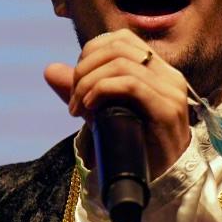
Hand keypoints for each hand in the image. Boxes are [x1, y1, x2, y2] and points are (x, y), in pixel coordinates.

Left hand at [43, 31, 192, 178]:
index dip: (91, 53)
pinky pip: (130, 84)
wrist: (159, 181)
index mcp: (157, 69)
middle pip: (118, 47)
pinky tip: (90, 108)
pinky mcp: (168, 109)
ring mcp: (171, 90)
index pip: (121, 39)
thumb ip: (80, 89)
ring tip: (78, 107)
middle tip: (72, 97)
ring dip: (89, 83)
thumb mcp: (102, 112)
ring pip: (121, 64)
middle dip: (85, 68)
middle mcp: (168, 74)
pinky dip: (102, 90)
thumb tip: (50, 69)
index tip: (76, 81)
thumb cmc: (134, 146)